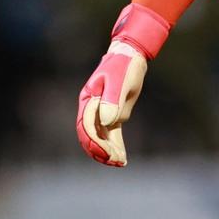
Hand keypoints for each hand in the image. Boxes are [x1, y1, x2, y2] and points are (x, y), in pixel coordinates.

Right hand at [75, 2, 171, 166]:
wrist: (131, 56)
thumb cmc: (123, 66)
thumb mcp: (118, 81)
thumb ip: (112, 100)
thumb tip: (107, 122)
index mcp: (88, 99)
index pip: (87, 126)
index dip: (94, 141)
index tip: (106, 152)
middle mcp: (92, 108)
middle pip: (90, 135)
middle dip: (100, 150)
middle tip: (114, 160)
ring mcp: (102, 113)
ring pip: (101, 137)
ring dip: (108, 152)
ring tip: (120, 162)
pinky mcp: (114, 115)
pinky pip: (111, 134)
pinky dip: (116, 146)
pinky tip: (122, 159)